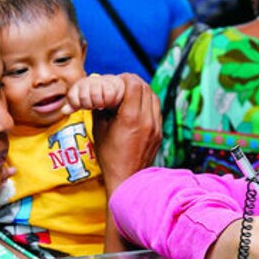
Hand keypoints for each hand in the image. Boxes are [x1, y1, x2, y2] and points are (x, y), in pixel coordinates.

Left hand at [62, 74, 125, 114]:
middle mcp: (86, 82)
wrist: (109, 86)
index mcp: (76, 86)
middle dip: (89, 105)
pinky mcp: (109, 83)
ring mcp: (97, 81)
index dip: (77, 105)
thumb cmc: (92, 95)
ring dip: (99, 104)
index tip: (82, 106)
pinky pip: (108, 96)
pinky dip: (109, 101)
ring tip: (100, 103)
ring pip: (96, 96)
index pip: (72, 98)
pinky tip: (108, 100)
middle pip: (84, 98)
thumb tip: (64, 111)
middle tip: (93, 105)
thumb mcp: (81, 101)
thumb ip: (73, 106)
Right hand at [93, 74, 160, 193]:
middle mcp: (147, 120)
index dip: (124, 78)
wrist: (127, 180)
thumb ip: (101, 108)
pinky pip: (156, 110)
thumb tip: (99, 91)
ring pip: (154, 97)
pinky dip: (148, 103)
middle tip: (122, 85)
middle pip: (146, 88)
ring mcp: (156, 127)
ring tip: (130, 94)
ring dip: (142, 91)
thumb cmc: (110, 157)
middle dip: (133, 82)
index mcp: (131, 118)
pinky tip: (137, 108)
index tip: (116, 81)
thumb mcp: (99, 129)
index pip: (134, 84)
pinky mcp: (160, 133)